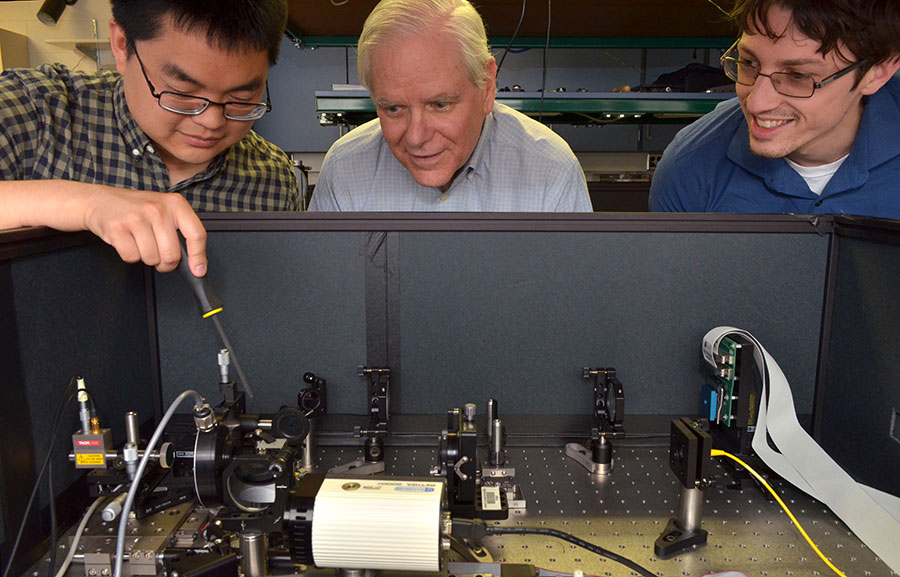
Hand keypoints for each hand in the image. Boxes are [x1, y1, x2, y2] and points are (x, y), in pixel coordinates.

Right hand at [82, 187, 206, 274]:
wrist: (101, 200)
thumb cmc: (136, 209)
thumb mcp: (164, 211)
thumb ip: (181, 232)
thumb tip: (196, 263)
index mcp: (175, 204)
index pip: (196, 234)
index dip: (199, 257)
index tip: (198, 270)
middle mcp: (157, 209)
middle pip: (172, 255)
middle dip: (166, 263)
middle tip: (159, 256)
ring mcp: (136, 218)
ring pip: (152, 259)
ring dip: (146, 258)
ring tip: (140, 242)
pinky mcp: (117, 228)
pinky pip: (132, 258)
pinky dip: (130, 256)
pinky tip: (127, 241)